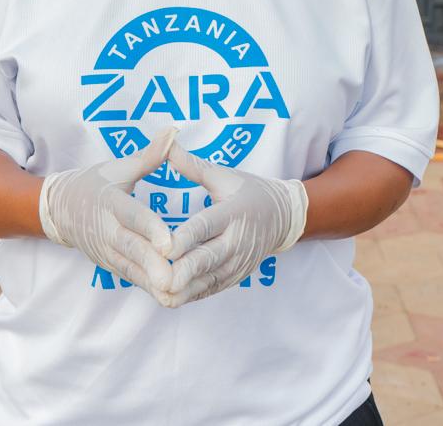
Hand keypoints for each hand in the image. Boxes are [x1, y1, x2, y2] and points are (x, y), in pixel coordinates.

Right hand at [39, 126, 175, 300]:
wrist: (59, 210)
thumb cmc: (96, 184)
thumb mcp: (119, 167)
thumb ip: (149, 155)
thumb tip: (173, 133)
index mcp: (110, 202)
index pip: (131, 216)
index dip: (150, 229)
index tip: (169, 242)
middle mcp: (105, 230)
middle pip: (131, 248)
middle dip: (152, 265)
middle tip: (173, 278)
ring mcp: (106, 251)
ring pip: (130, 268)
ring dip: (151, 282)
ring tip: (175, 293)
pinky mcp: (110, 264)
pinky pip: (131, 277)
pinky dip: (148, 288)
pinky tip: (170, 297)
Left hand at [162, 140, 307, 307]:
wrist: (282, 217)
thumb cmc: (247, 191)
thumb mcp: (223, 175)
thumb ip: (192, 165)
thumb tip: (167, 142)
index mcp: (232, 212)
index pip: (206, 226)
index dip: (186, 237)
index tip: (164, 246)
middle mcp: (237, 240)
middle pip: (208, 258)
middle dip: (185, 272)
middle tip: (161, 281)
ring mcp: (238, 262)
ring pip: (210, 279)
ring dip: (186, 289)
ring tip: (160, 296)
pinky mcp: (236, 276)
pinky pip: (213, 287)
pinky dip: (193, 295)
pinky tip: (171, 300)